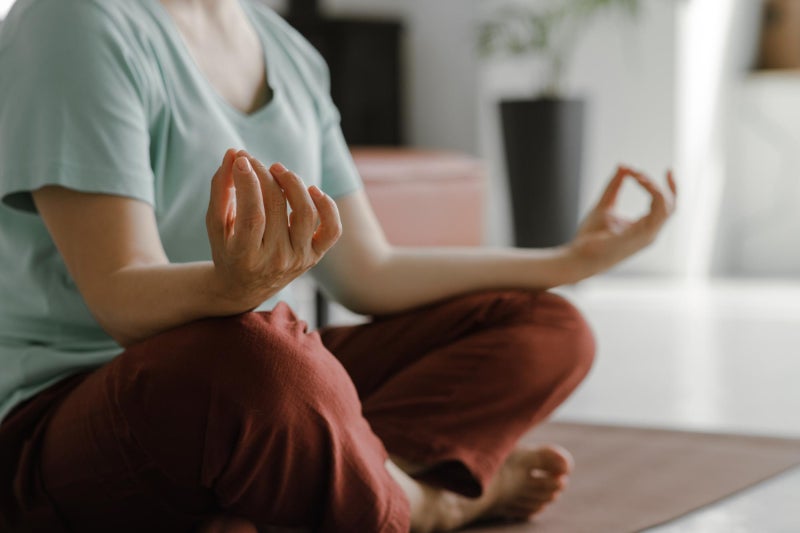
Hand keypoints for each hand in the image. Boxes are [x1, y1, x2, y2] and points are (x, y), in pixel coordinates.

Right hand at [205, 149, 341, 308]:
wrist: (245, 287)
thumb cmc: (227, 248)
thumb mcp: (215, 223)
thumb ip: (220, 189)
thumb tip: (234, 154)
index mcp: (246, 257)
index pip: (252, 215)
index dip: (248, 183)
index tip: (242, 159)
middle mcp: (276, 261)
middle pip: (276, 208)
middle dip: (264, 175)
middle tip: (252, 160)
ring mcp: (299, 259)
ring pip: (306, 214)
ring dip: (293, 184)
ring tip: (277, 169)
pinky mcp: (315, 256)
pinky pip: (332, 229)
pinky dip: (327, 206)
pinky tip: (312, 189)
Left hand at [568, 165, 676, 276]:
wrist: (578, 257)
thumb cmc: (590, 236)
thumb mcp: (604, 205)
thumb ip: (615, 186)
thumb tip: (623, 166)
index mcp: (644, 227)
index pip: (666, 205)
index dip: (665, 186)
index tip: (651, 170)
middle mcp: (650, 233)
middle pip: (671, 205)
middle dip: (663, 184)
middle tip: (638, 172)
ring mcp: (647, 236)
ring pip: (667, 206)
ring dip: (654, 186)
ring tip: (636, 175)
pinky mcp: (641, 236)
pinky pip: (657, 212)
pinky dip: (652, 192)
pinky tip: (638, 181)